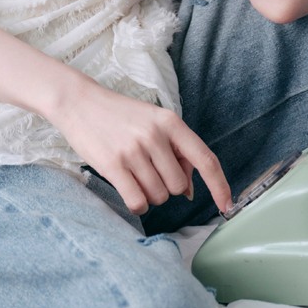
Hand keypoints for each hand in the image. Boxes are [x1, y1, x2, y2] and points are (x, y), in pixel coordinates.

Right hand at [50, 75, 231, 215]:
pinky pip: (138, 201)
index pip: (206, 159)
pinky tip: (129, 189)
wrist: (80, 102)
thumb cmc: (121, 116)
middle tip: (150, 171)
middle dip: (168, 187)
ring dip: (150, 194)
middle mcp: (156, 136)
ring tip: (135, 174)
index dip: (220, 186)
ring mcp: (134, 151)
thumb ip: (177, 151)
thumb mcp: (155, 123)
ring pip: (159, 195)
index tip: (228, 205)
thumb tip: (191, 189)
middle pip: (179, 186)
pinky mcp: (113, 165)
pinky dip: (137, 204)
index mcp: (172, 123)